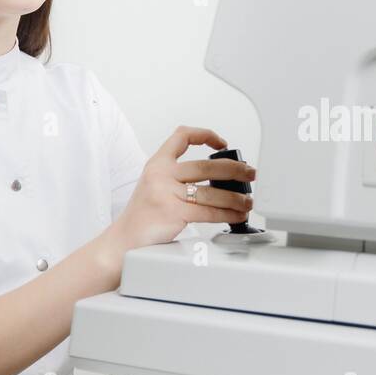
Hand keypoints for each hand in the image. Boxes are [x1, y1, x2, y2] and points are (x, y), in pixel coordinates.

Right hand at [107, 126, 255, 253]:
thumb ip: (178, 175)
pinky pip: (209, 212)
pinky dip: (228, 214)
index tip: (223, 143)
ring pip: (212, 191)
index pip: (182, 135)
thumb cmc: (143, 215)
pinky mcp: (173, 213)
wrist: (125, 240)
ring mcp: (166, 193)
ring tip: (248, 201)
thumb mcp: (154, 184)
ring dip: (236, 197)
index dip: (206, 135)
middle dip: (235, 170)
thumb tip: (218, 175)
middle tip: (250, 174)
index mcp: (157, 163)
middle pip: (207, 165)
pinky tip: (237, 215)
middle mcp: (161, 174)